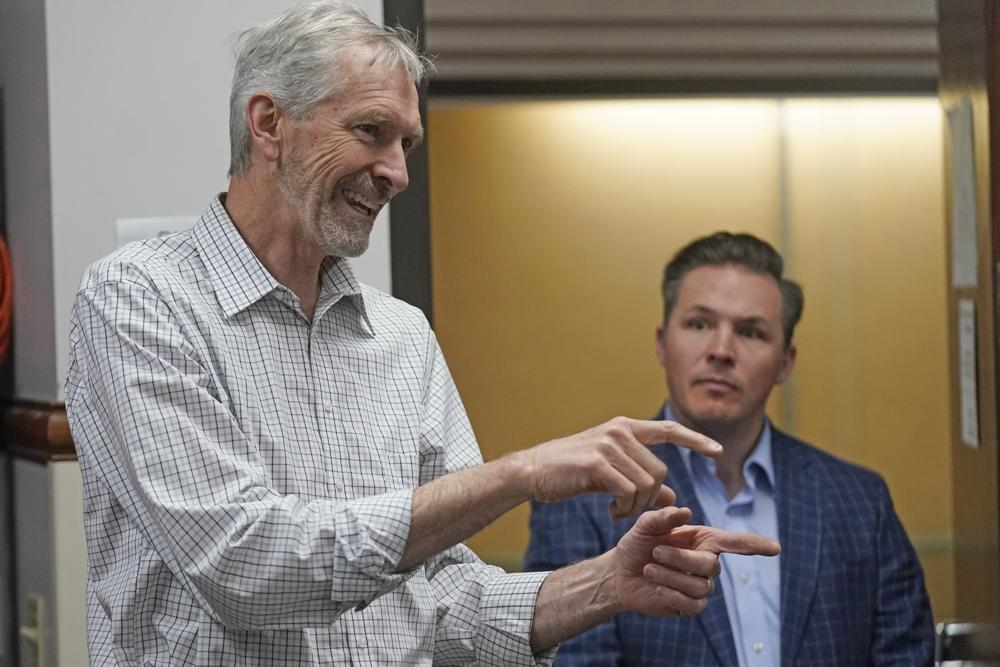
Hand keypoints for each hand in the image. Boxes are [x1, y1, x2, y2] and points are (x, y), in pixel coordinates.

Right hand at [516, 417, 721, 518]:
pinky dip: (625, 509)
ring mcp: (608, 444)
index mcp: (625, 427)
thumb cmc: (572, 473)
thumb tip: (673, 500)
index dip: (695, 440)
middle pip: (660, 472)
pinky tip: (611, 512)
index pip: (669, 429)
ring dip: (637, 508)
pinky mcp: (596, 462)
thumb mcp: (612, 476)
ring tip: (618, 512)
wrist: (532, 471)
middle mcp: (619, 430)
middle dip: (652, 499)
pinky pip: (629, 492)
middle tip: (629, 511)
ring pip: (647, 485)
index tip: (717, 451)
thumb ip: (642, 482)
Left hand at [612, 506, 780, 616]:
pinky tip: (657, 588)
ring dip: (670, 576)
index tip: (776, 548)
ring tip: (649, 569)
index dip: (756, 544)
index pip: (736, 543)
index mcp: (704, 540)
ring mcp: (700, 586)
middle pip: (710, 565)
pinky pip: (692, 605)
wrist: (620, 572)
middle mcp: (707, 562)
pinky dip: (672, 595)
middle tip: (655, 552)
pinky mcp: (690, 607)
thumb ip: (663, 517)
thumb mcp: (645, 525)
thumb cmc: (638, 544)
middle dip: (680, 558)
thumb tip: (685, 511)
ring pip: (699, 586)